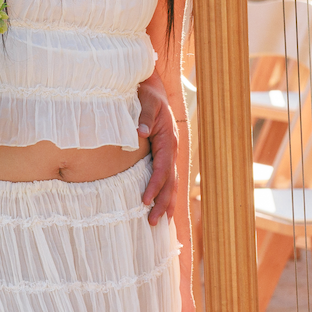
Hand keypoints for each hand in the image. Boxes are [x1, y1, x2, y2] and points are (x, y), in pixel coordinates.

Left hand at [136, 81, 180, 226]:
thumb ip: (144, 116)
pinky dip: (164, 194)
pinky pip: (166, 178)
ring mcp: (169, 153)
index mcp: (167, 140)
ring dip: (166, 203)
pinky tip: (160, 206)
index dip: (154, 186)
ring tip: (160, 223)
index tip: (145, 201)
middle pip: (170, 182)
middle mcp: (171, 149)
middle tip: (153, 222)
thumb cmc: (147, 95)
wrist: (153, 89)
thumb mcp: (146, 101)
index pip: (162, 169)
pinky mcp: (163, 155)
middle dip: (163, 203)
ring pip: (171, 183)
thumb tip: (141, 132)